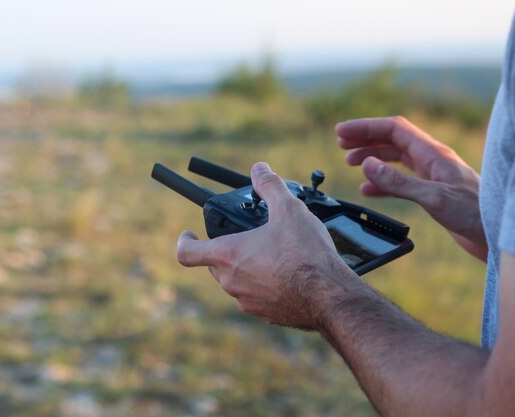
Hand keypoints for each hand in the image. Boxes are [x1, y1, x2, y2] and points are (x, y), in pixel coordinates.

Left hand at [176, 162, 357, 329]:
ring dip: (246, 268)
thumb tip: (260, 169)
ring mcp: (247, 301)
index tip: (190, 235)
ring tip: (271, 255)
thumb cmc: (305, 254)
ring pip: (236, 282)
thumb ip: (270, 186)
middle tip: (245, 239)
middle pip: (214, 266)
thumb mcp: (288, 209)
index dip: (185, 241)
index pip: (187, 253)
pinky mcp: (264, 314)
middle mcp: (231, 281)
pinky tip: (285, 275)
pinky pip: (255, 297)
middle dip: (225, 251)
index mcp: (228, 255)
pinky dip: (263, 285)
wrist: (328, 296)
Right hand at [336, 116, 486, 260]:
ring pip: (395, 159)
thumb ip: (398, 182)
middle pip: (392, 140)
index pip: (394, 130)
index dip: (366, 128)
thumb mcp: (433, 197)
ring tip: (350, 162)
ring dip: (372, 158)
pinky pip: (400, 181)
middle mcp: (431, 160)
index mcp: (433, 154)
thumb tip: (368, 165)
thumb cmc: (474, 213)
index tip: (342, 133)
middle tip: (341, 143)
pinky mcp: (431, 192)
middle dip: (366, 139)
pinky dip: (381, 183)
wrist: (495, 234)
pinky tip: (368, 191)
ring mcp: (431, 176)